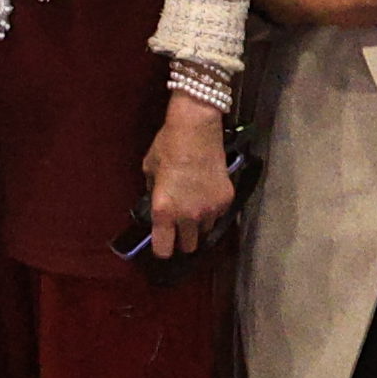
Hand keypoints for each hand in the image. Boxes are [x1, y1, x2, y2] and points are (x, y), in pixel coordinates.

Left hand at [138, 100, 236, 254]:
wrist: (197, 128)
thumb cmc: (168, 145)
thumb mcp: (150, 170)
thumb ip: (154, 192)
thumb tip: (157, 202)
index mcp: (164, 210)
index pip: (164, 249)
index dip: (162, 249)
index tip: (162, 243)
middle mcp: (189, 215)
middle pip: (188, 247)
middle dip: (182, 240)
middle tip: (179, 228)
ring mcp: (210, 209)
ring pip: (206, 232)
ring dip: (199, 226)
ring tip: (194, 208)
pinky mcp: (226, 200)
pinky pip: (218, 215)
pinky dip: (212, 210)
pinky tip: (206, 195)